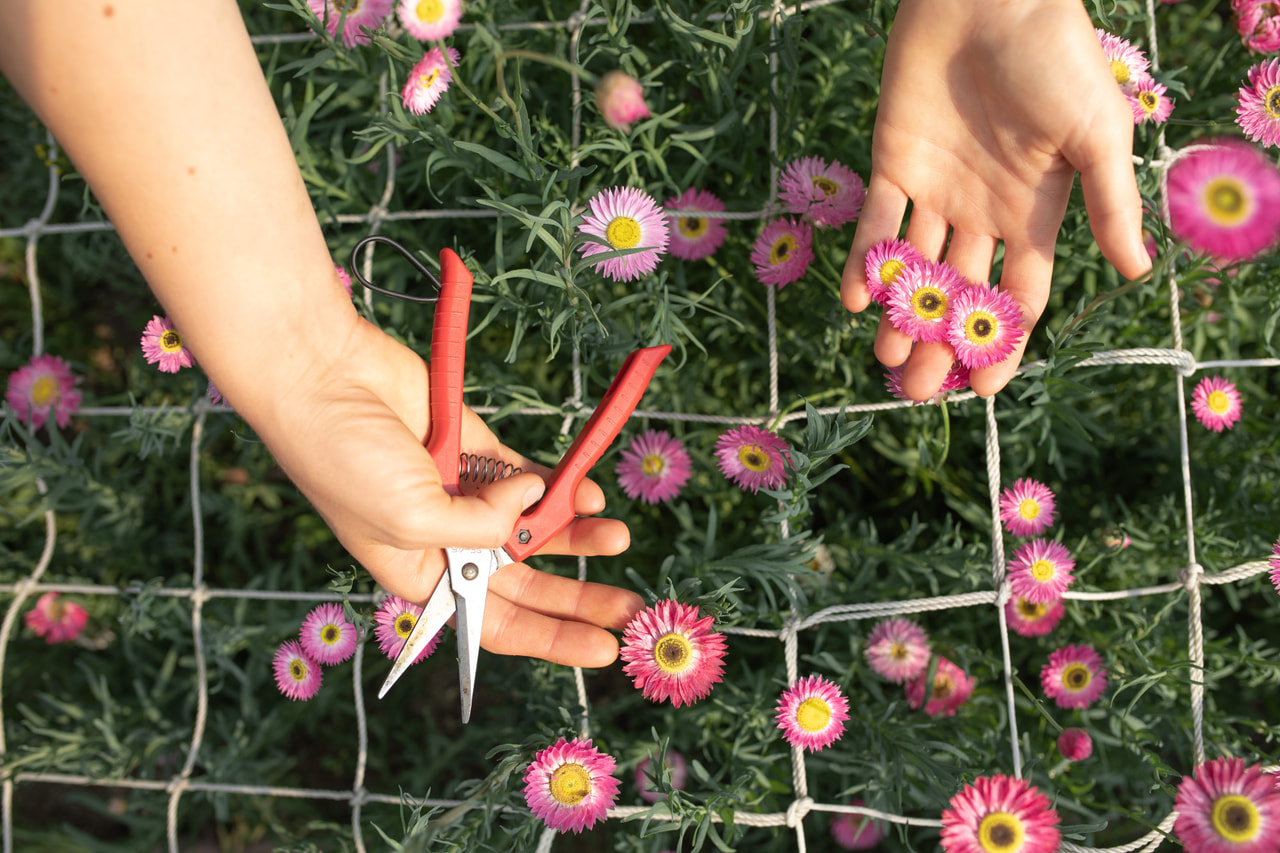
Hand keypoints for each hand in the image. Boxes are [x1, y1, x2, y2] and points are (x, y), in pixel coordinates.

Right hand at [261, 315, 639, 668]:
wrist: (321, 375)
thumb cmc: (342, 459)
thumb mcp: (408, 518)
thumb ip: (479, 527)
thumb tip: (534, 505)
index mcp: (420, 575)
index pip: (495, 623)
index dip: (549, 639)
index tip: (600, 649)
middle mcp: (445, 541)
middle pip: (525, 581)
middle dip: (576, 595)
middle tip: (627, 605)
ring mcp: (463, 493)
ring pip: (534, 527)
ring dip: (575, 535)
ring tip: (615, 535)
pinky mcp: (476, 446)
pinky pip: (528, 475)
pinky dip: (558, 485)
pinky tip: (587, 494)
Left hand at [841, 0, 1152, 400]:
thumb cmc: (1055, 58)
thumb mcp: (1096, 135)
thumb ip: (1109, 203)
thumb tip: (1135, 274)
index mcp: (1034, 214)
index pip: (1018, 294)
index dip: (1002, 341)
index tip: (983, 387)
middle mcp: (983, 212)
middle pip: (960, 293)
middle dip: (940, 341)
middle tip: (919, 388)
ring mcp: (936, 191)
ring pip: (915, 269)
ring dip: (900, 314)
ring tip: (886, 359)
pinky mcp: (893, 164)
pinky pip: (876, 223)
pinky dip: (865, 261)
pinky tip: (854, 301)